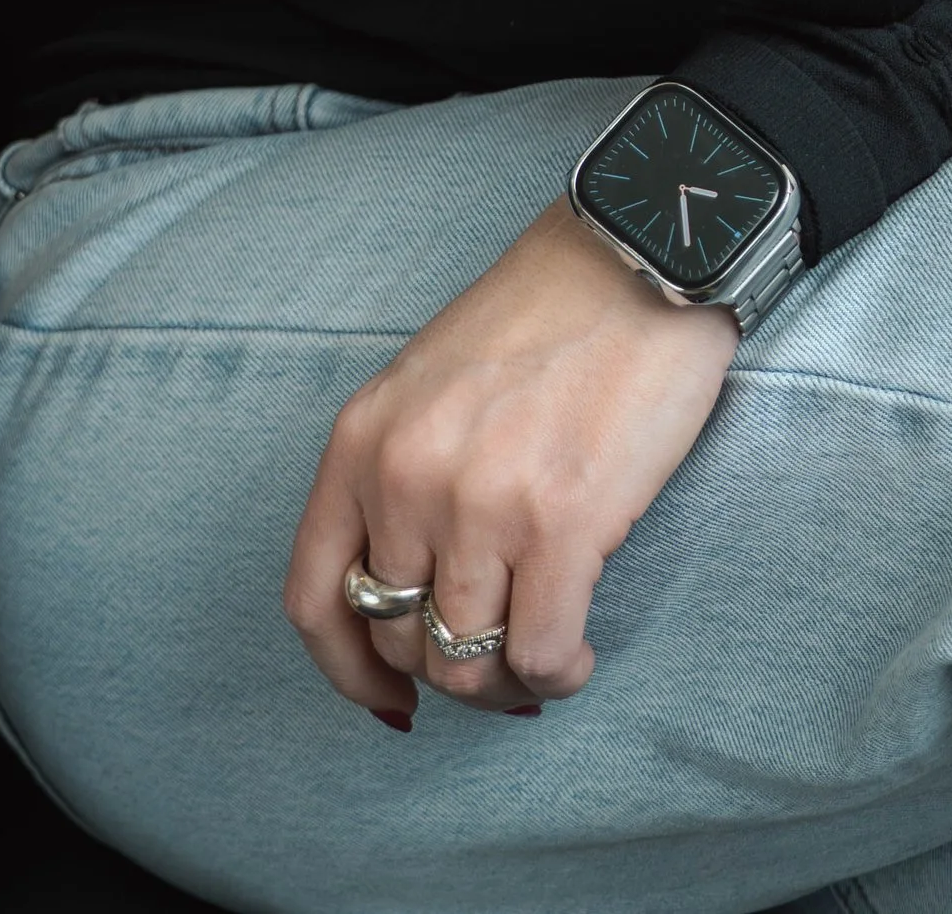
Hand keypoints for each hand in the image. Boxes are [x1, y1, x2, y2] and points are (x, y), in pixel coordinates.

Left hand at [285, 198, 737, 724]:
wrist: (637, 254)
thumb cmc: (547, 313)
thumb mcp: (430, 385)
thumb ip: (403, 476)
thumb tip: (417, 592)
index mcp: (362, 442)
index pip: (315, 601)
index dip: (349, 672)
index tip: (392, 698)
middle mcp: (405, 480)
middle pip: (399, 644)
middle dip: (450, 673)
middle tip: (501, 661)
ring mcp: (480, 505)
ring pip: (466, 664)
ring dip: (507, 684)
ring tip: (547, 656)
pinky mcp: (563, 523)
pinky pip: (539, 654)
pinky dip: (558, 674)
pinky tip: (579, 651)